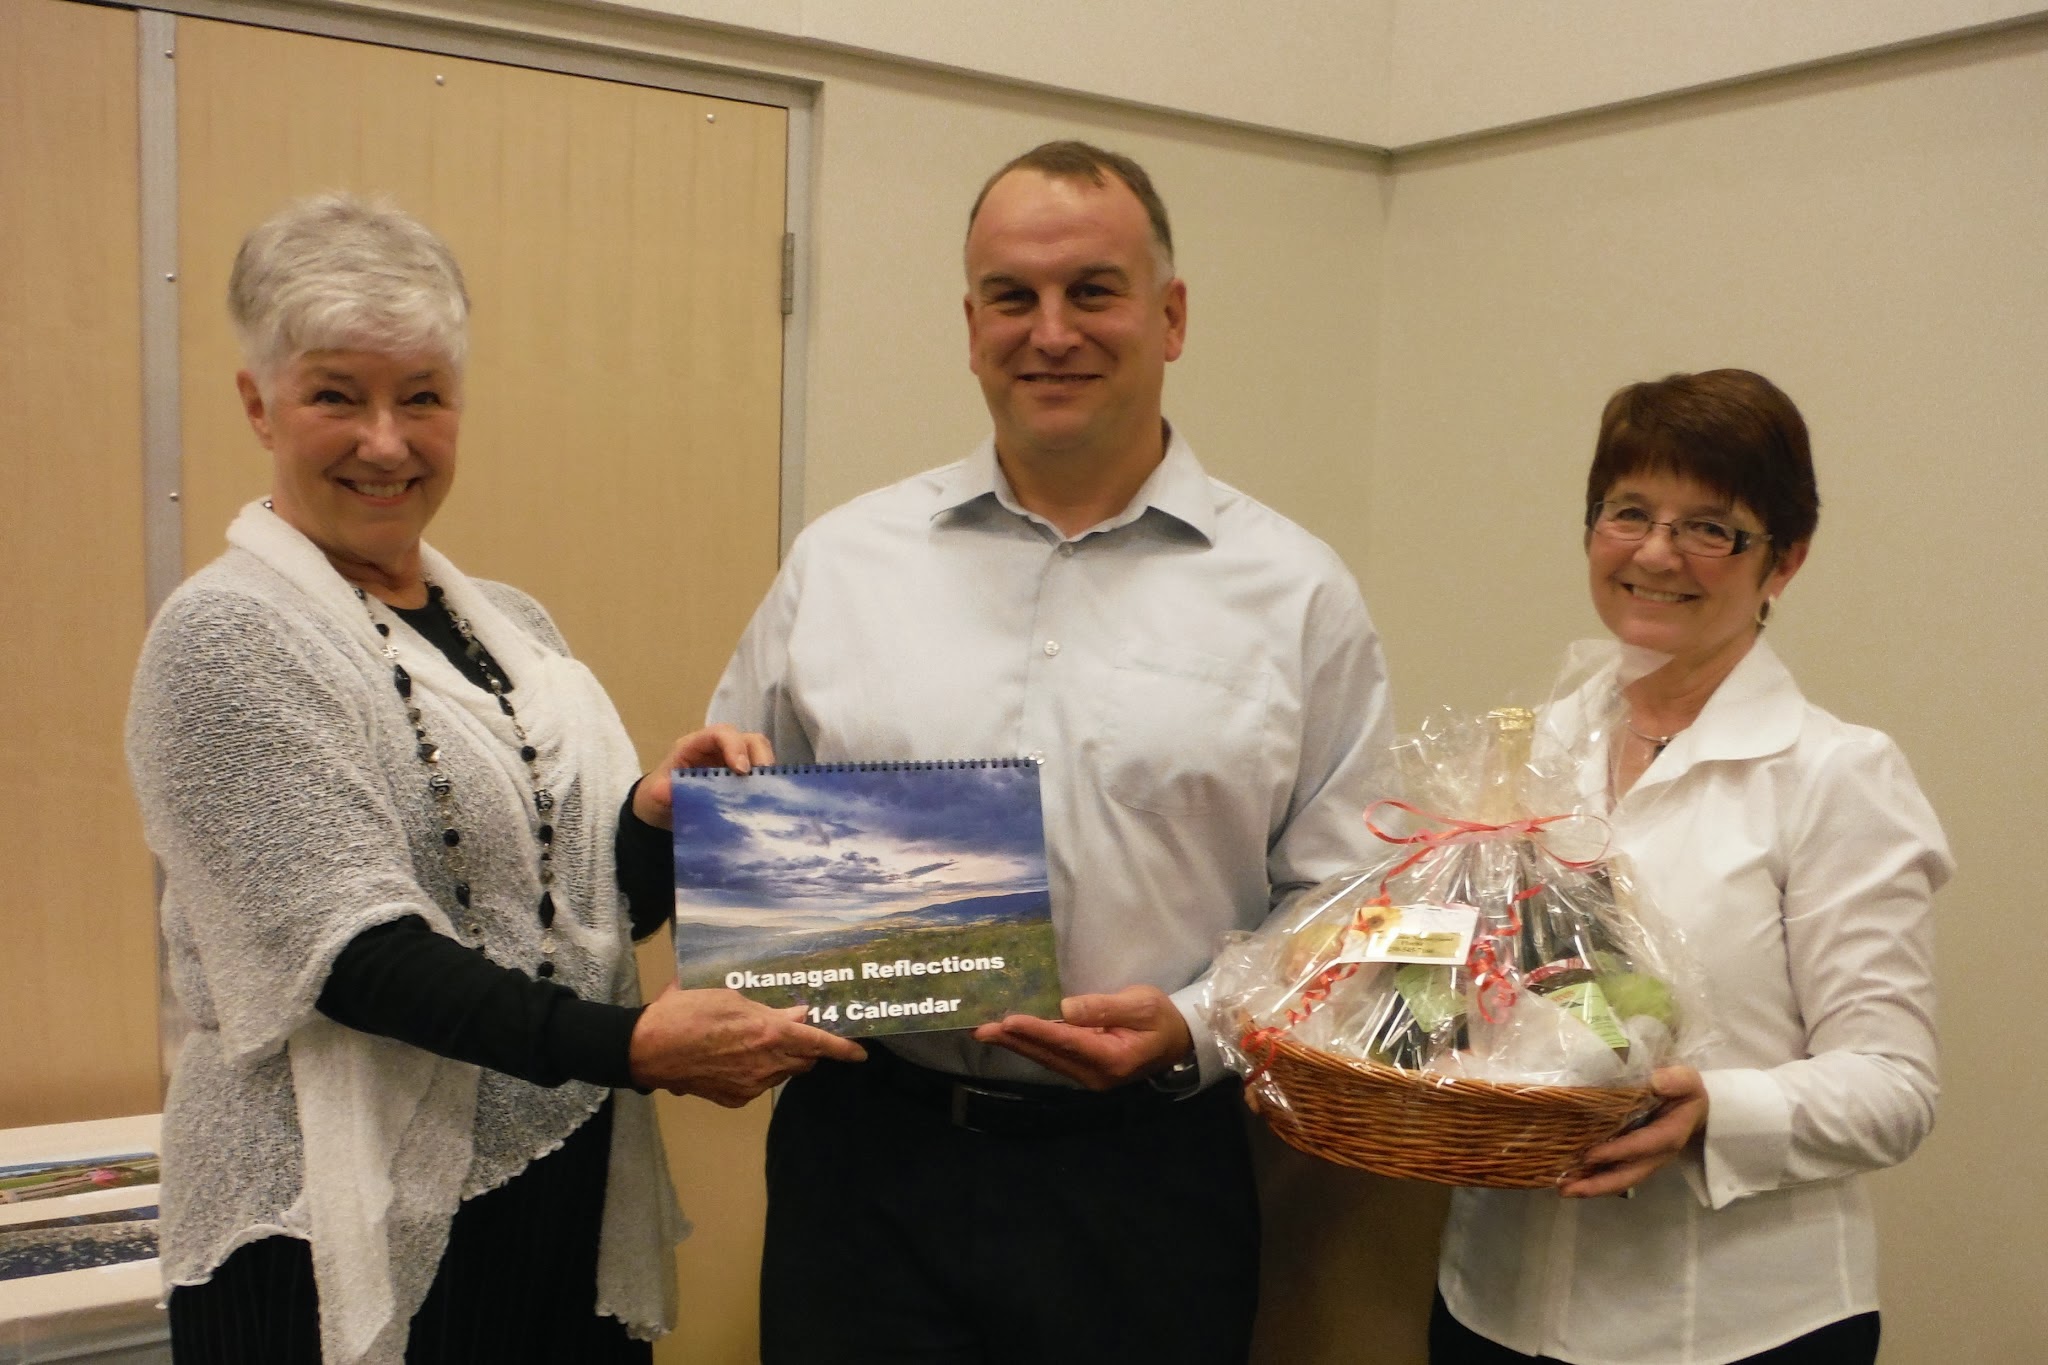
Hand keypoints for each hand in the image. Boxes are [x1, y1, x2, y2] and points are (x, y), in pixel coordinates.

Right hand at [628, 985, 864, 1106]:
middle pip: (804, 1060)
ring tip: (756, 1041)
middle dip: (807, 1048)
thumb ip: (769, 1012)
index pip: (819, 1044)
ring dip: (781, 1059)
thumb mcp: (731, 1000)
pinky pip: (759, 1085)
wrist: (648, 1049)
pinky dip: (758, 1071)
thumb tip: (797, 1017)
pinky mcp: (733, 1099)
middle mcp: (766, 1065)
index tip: (860, 1053)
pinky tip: (736, 1058)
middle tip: (797, 1032)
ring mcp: (750, 1086)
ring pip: (781, 1073)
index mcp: (769, 1034)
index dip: (843, 1049)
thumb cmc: (688, 1013)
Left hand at [630, 725, 774, 827]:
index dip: (734, 746)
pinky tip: (768, 801)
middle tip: (765, 781)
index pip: (720, 734)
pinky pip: (760, 775)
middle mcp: (718, 749)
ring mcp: (732, 763)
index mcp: (696, 746)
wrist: (662, 811)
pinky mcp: (741, 780)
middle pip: (748, 739)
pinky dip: (767, 785)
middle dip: (760, 756)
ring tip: (770, 793)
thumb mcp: (654, 796)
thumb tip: (666, 792)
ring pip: (759, 755)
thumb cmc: (658, 795)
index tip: (741, 771)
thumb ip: (660, 792)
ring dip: (767, 772)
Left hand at [972, 985, 1192, 1090]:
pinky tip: (1012, 1036)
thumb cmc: (1161, 1019)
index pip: (1068, 1041)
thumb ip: (1104, 1007)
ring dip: (1017, 1044)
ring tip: (987, 1032)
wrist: (1178, 1041)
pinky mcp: (1084, 1071)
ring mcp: (1089, 1076)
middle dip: (1014, 1040)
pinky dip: (1031, 1046)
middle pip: (1049, 1054)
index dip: (1037, 1030)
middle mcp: (1096, 1074)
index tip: (1009, 1021)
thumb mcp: (1141, 1005)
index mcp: (1113, 1058)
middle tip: (981, 1029)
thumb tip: (1066, 1006)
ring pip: (1047, 1058)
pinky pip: (1053, 1058)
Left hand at [1559, 1064, 1708, 1197]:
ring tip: (1562, 1189)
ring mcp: (1644, 1161)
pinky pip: (1614, 1173)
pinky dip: (1593, 1178)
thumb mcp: (1686, 1081)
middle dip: (1597, 1185)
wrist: (1693, 1109)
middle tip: (1565, 1189)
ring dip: (1591, 1186)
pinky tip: (1570, 1180)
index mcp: (1669, 1136)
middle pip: (1628, 1176)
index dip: (1617, 1152)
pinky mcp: (1634, 1160)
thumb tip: (1656, 1082)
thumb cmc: (1685, 1092)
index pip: (1642, 1147)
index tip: (1589, 1156)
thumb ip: (1676, 1080)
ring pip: (1619, 1180)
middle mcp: (1656, 1155)